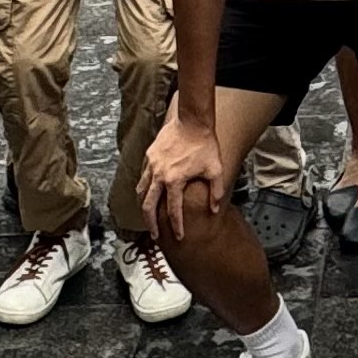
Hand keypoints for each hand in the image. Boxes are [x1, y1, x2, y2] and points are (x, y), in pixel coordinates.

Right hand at [139, 102, 227, 248]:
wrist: (192, 120)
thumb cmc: (205, 144)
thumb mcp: (215, 169)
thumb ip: (215, 192)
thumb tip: (213, 210)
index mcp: (174, 180)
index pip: (173, 210)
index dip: (176, 226)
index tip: (179, 237)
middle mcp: (159, 175)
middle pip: (149, 206)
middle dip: (150, 224)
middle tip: (155, 235)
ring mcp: (152, 165)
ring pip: (141, 191)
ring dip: (144, 205)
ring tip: (147, 216)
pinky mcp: (149, 155)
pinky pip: (143, 175)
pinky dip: (144, 186)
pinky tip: (148, 191)